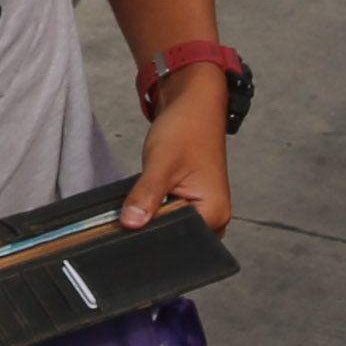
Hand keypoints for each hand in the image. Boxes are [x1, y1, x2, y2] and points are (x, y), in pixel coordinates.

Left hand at [123, 69, 232, 232]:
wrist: (194, 104)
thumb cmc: (187, 127)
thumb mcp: (161, 162)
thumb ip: (146, 195)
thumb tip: (131, 223)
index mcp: (214, 213)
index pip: (178, 241)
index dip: (152, 234)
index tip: (133, 222)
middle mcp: (214, 217)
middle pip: (175, 237)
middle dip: (152, 225)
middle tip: (138, 203)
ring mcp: (203, 211)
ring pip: (170, 226)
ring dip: (153, 214)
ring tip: (147, 194)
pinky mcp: (191, 203)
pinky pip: (170, 215)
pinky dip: (155, 208)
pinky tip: (149, 194)